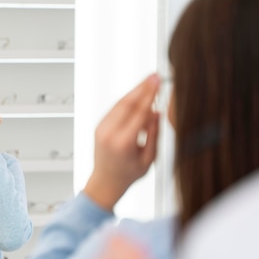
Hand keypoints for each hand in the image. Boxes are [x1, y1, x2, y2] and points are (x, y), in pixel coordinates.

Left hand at [84, 73, 160, 209]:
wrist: (105, 182)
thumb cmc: (128, 174)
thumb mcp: (149, 158)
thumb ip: (154, 134)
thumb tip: (157, 112)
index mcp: (123, 143)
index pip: (139, 112)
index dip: (150, 95)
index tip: (158, 82)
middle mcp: (110, 134)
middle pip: (128, 103)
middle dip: (143, 87)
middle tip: (155, 75)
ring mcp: (102, 129)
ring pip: (120, 103)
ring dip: (135, 91)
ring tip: (149, 81)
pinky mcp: (99, 126)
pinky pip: (114, 109)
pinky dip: (127, 100)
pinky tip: (138, 94)